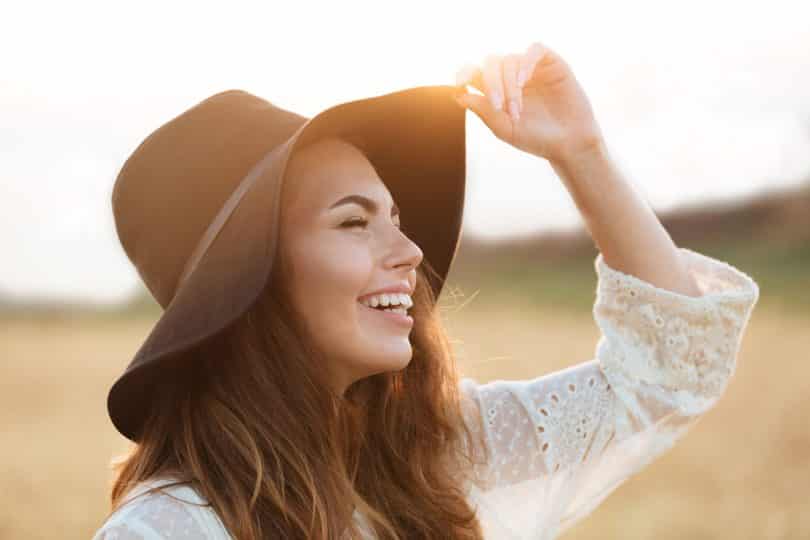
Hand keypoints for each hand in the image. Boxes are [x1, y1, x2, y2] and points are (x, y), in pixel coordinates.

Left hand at [454, 41, 604, 163]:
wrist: (569, 144)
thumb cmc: (536, 138)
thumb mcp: (505, 128)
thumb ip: (483, 111)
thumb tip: (458, 95)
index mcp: (496, 89)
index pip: (474, 71)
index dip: (463, 73)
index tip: (460, 85)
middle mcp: (512, 76)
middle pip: (490, 63)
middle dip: (491, 83)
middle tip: (498, 105)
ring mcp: (531, 68)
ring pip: (509, 60)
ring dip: (509, 84)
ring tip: (516, 109)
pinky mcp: (552, 63)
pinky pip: (535, 50)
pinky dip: (525, 62)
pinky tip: (523, 81)